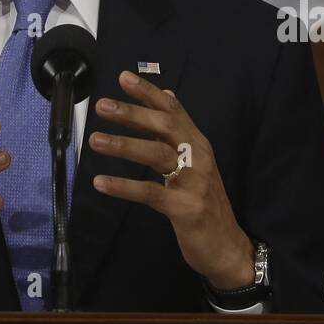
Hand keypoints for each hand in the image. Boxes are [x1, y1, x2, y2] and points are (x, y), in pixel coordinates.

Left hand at [89, 71, 254, 289]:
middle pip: (165, 126)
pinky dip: (124, 187)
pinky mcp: (185, 208)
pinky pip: (151, 193)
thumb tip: (167, 93)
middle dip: (132, 113)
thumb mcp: (196, 160)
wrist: (227, 246)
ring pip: (157, 155)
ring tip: (96, 140)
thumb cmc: (205, 201)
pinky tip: (101, 182)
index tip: (123, 77)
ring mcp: (194, 182)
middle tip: (102, 105)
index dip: (148, 93)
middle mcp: (198, 156)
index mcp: (198, 143)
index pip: (173, 110)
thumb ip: (179, 129)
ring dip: (124, 145)